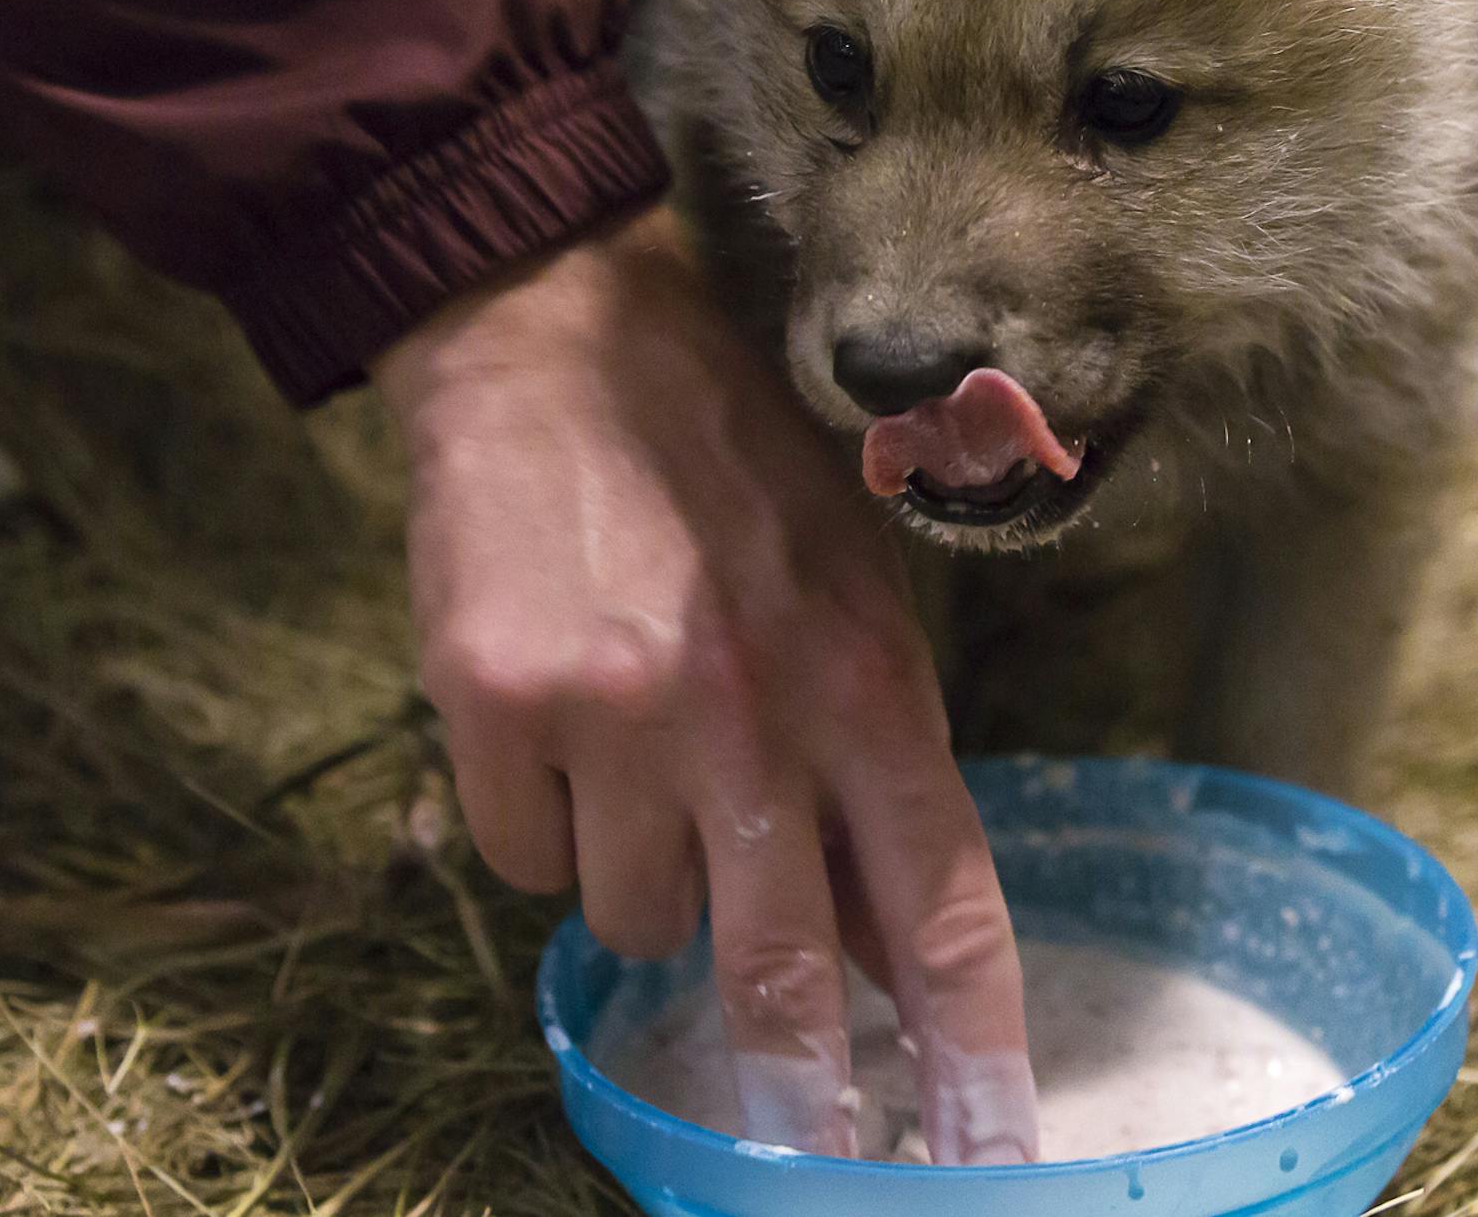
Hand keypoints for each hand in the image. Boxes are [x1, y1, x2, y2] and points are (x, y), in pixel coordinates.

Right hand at [373, 206, 1035, 1163]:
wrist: (557, 343)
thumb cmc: (732, 469)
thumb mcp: (855, 589)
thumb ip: (877, 767)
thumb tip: (886, 948)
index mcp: (866, 677)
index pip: (942, 908)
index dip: (970, 1056)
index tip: (987, 1159)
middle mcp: (746, 713)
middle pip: (784, 973)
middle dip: (800, 1092)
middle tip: (802, 1150)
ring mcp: (610, 717)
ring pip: (636, 925)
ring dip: (649, 885)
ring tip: (640, 763)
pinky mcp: (490, 708)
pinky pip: (527, 863)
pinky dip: (550, 830)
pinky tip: (559, 733)